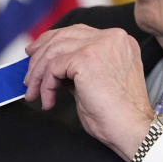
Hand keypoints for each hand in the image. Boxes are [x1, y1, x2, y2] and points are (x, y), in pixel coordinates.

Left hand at [24, 24, 154, 161]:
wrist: (133, 130)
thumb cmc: (118, 115)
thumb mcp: (97, 81)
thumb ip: (78, 68)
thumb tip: (52, 66)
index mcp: (119, 41)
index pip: (77, 31)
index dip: (52, 41)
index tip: (35, 53)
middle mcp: (111, 38)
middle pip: (63, 36)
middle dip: (40, 56)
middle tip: (29, 76)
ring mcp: (99, 45)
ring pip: (54, 51)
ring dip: (38, 74)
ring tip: (35, 93)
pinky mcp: (86, 58)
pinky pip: (53, 67)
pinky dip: (45, 85)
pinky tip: (48, 100)